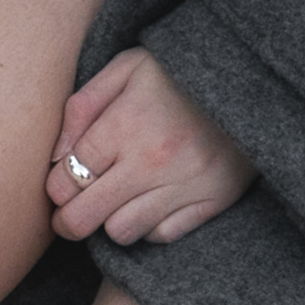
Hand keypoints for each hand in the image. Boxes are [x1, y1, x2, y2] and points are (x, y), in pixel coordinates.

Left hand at [44, 50, 253, 245]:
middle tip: (70, 215)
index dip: (55, 189)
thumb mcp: (126, 69)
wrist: (251, 77)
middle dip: (67, 221)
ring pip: (121, 232)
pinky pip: (162, 235)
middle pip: (84, 217)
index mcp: (124, 125)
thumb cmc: (177, 72)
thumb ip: (83, 107)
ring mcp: (183, 184)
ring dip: (111, 221)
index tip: (61, 187)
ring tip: (117, 202)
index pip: (65, 179)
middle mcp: (150, 161)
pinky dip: (151, 225)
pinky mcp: (212, 200)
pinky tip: (152, 202)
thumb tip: (53, 156)